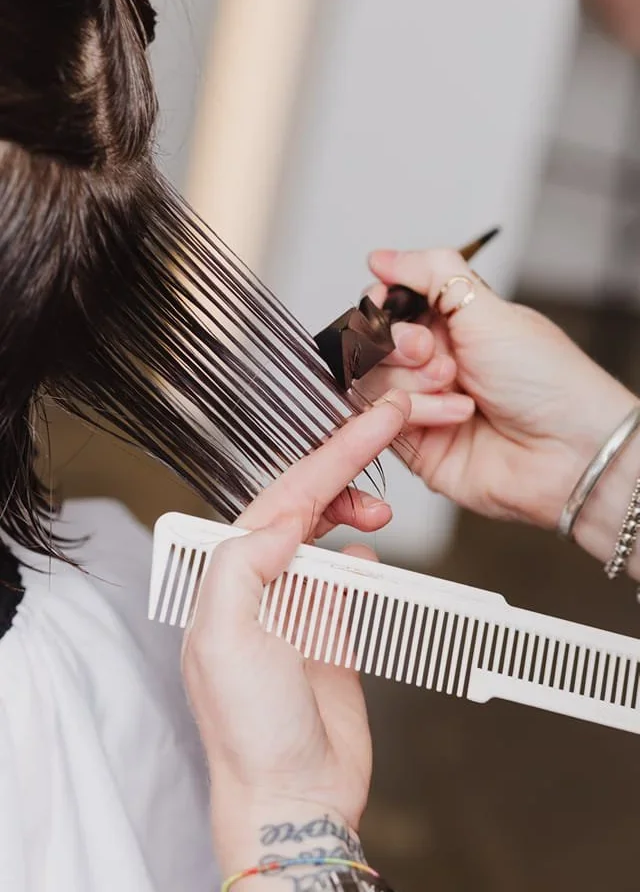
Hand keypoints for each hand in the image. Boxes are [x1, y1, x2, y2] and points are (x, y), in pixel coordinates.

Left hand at [181, 392, 408, 880]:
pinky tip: (368, 546)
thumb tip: (282, 518)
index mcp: (228, 579)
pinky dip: (359, 554)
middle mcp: (260, 588)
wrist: (293, 798)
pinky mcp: (328, 635)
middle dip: (344, 469)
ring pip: (323, 535)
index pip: (282, 498)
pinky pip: (344, 579)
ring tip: (381, 508)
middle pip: (303, 506)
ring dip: (351, 508)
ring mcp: (296, 609)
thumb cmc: (248, 730)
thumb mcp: (224, 636)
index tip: (371, 427)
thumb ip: (244, 563)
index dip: (329, 458)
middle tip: (386, 441)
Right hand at [361, 247, 636, 533]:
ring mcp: (421, 404)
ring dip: (413, 381)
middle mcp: (431, 363)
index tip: (388, 305)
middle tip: (432, 352)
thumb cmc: (545, 379)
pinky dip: (418, 412)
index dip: (381, 307)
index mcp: (450, 324)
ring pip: (373, 382)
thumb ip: (430, 272)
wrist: (567, 448)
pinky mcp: (415, 444)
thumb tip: (382, 257)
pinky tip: (457, 415)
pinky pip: (384, 421)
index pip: (386, 308)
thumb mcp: (486, 308)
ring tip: (455, 386)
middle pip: (372, 345)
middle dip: (398, 344)